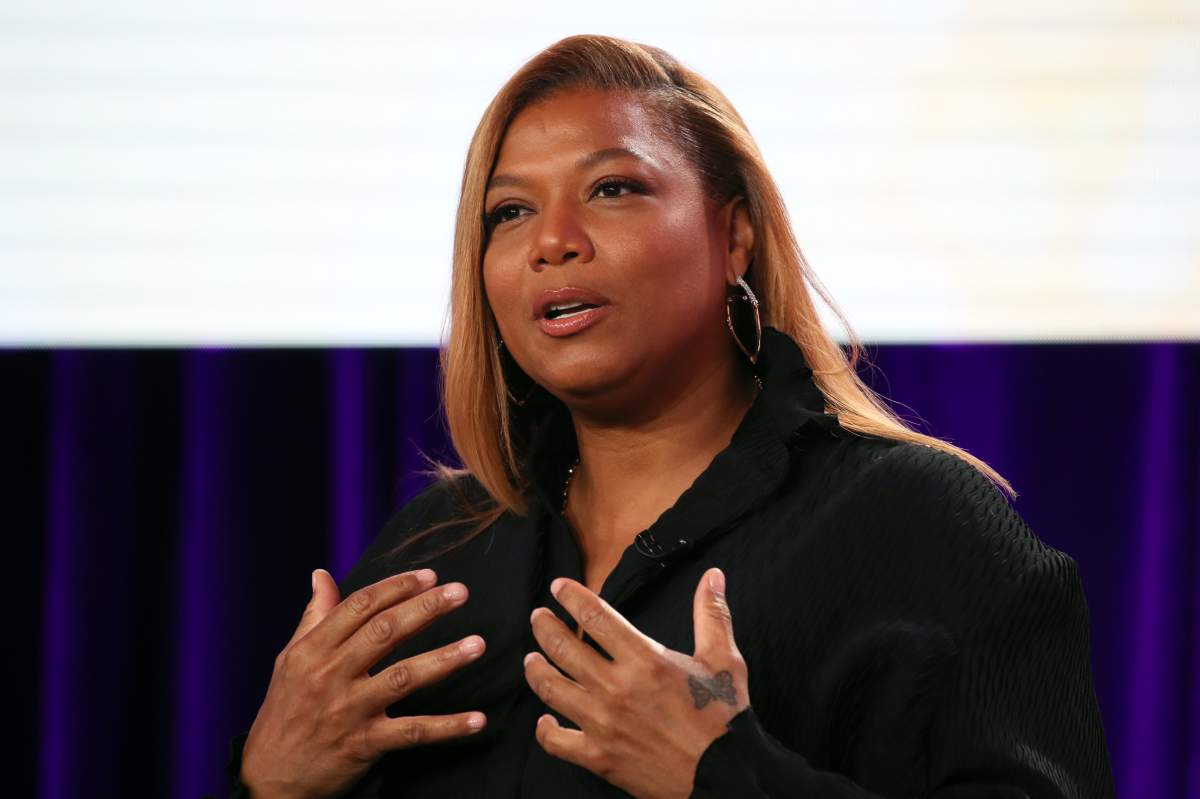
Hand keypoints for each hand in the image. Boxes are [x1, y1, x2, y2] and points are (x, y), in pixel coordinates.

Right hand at [240, 568, 487, 798]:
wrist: (268, 778)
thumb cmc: (283, 711)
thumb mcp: (290, 659)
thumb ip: (314, 616)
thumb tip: (321, 574)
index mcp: (314, 650)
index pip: (360, 607)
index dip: (396, 587)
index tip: (429, 575)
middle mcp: (331, 675)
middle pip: (385, 633)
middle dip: (426, 608)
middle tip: (460, 592)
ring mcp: (349, 710)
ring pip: (403, 677)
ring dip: (444, 660)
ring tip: (477, 645)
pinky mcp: (364, 744)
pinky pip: (412, 732)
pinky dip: (447, 727)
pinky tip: (477, 720)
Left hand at [524, 567, 746, 798]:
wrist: (726, 775)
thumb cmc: (724, 719)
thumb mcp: (723, 660)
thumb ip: (711, 614)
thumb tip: (713, 576)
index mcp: (645, 660)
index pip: (595, 616)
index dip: (571, 596)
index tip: (558, 587)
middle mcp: (617, 689)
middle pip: (562, 648)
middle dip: (544, 627)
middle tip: (538, 617)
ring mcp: (603, 724)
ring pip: (551, 689)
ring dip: (536, 669)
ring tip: (532, 659)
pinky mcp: (599, 757)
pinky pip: (556, 742)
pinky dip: (545, 729)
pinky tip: (544, 719)